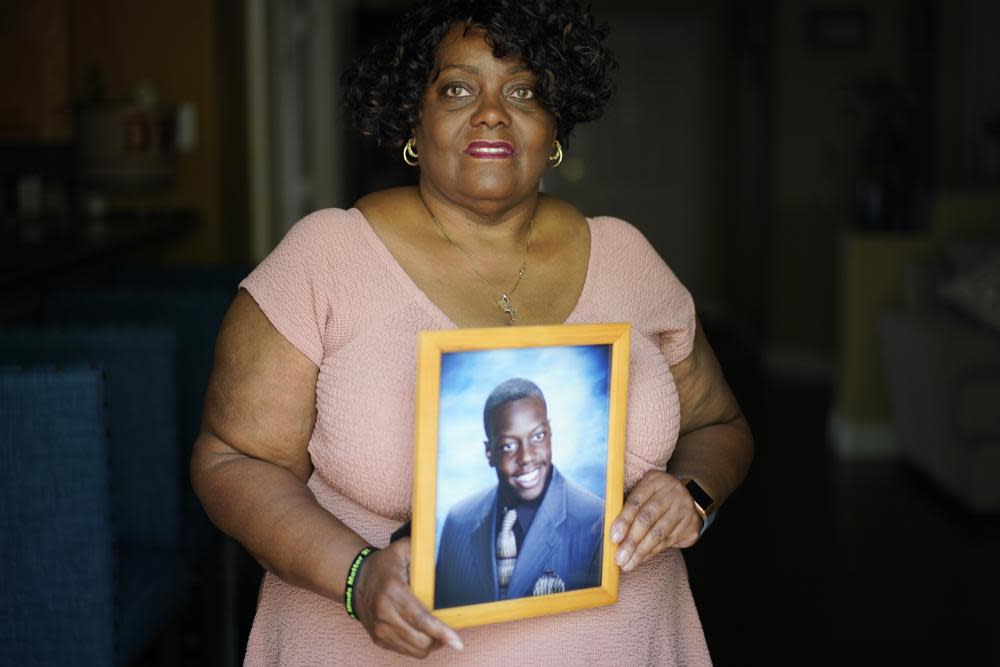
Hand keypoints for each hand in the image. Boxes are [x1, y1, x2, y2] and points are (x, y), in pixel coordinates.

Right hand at [352, 538, 462, 658]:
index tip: (457, 642)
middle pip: (420, 639)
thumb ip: (424, 551)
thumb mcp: (402, 549)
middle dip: (439, 638)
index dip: (440, 631)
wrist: (356, 581)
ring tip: (436, 631)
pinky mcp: (378, 639)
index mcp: (393, 591)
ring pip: (415, 650)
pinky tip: (421, 632)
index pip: (420, 618)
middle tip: (448, 630)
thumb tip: (446, 555)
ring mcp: (380, 630)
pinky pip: (406, 651)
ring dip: (431, 644)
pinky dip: (418, 645)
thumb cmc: (384, 565)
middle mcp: (384, 614)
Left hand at [609, 470, 701, 571]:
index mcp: (654, 481)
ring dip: (640, 552)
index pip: (636, 502)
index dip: (623, 520)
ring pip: (658, 534)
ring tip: (627, 564)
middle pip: (647, 519)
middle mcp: (671, 493)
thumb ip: (626, 508)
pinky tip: (640, 559)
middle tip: (619, 558)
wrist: (689, 498)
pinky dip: (652, 552)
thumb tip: (598, 530)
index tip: (613, 538)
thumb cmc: (655, 498)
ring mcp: (684, 509)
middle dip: (631, 541)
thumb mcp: (643, 493)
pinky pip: (668, 542)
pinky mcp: (691, 525)